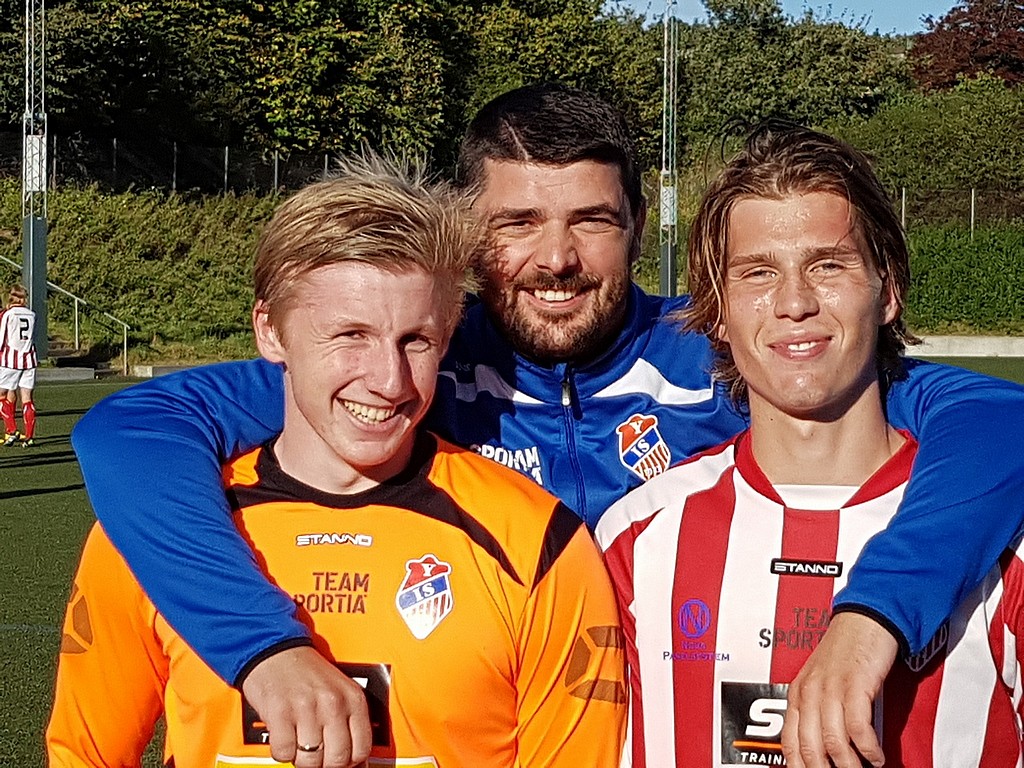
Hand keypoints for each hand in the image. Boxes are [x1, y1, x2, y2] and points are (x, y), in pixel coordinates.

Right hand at [241, 645, 371, 767]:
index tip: (339, 760)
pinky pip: (284, 753)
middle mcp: (333, 703)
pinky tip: (284, 736)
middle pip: (337, 760)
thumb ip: (351, 725)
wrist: (276, 650)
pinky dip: (282, 751)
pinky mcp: (280, 714)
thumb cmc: (308, 673)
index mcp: (353, 699)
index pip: (361, 750)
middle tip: (317, 753)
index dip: (349, 762)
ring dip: (302, 757)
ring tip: (299, 741)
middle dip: (325, 763)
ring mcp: (307, 709)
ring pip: (310, 761)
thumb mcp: (340, 692)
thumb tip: (358, 764)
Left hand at [781, 612, 897, 767]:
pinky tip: (875, 756)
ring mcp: (831, 688)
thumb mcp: (822, 682)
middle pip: (809, 747)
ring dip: (850, 765)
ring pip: (833, 741)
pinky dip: (868, 749)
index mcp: (798, 693)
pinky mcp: (855, 684)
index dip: (799, 767)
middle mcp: (810, 692)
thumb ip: (817, 712)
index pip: (789, 743)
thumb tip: (823, 749)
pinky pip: (858, 727)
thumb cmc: (846, 650)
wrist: (865, 618)